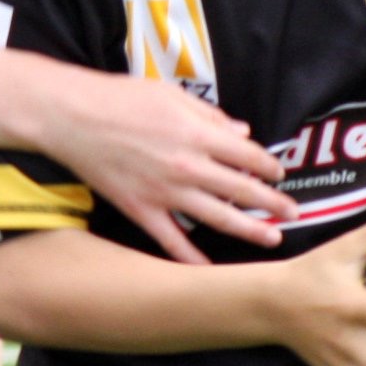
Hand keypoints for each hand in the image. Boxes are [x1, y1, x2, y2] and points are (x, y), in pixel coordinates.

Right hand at [51, 69, 297, 264]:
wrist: (72, 116)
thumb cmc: (120, 97)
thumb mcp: (172, 95)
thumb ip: (210, 116)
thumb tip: (242, 133)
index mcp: (199, 134)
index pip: (248, 155)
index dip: (269, 167)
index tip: (279, 175)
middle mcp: (188, 166)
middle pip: (242, 190)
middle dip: (272, 203)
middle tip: (293, 214)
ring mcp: (165, 191)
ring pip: (218, 217)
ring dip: (249, 230)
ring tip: (272, 238)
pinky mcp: (140, 209)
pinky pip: (172, 240)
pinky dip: (191, 258)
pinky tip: (209, 270)